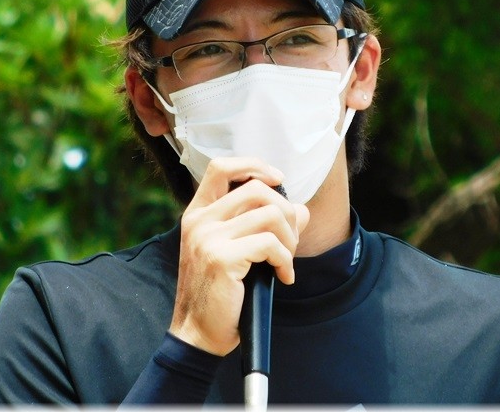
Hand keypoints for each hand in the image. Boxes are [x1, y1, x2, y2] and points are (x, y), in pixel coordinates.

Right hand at [168, 157, 309, 355]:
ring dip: (290, 239)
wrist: (197, 333)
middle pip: (257, 188)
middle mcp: (199, 221)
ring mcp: (208, 238)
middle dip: (286, 211)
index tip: (278, 180)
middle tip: (290, 240)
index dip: (254, 166)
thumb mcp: (237, 251)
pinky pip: (270, 244)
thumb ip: (264, 226)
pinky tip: (284, 277)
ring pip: (269, 214)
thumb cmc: (218, 293)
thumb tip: (302, 210)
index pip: (221, 167)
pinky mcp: (221, 258)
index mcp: (198, 214)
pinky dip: (286, 261)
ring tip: (287, 260)